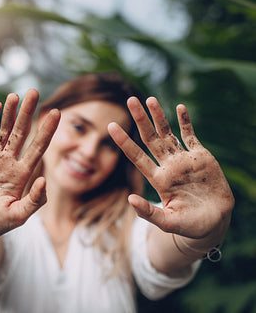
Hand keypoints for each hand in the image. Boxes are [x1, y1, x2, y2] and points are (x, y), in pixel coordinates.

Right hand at [0, 89, 59, 242]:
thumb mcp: (16, 216)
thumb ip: (33, 200)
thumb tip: (45, 179)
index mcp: (21, 175)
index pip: (38, 148)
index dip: (46, 131)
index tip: (57, 113)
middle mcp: (8, 162)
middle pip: (21, 132)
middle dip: (27, 113)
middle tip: (34, 91)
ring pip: (3, 130)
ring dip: (10, 113)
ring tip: (16, 95)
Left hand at [108, 97, 233, 243]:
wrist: (214, 223)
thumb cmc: (189, 226)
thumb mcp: (168, 223)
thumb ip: (149, 213)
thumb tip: (129, 199)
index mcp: (158, 180)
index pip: (137, 156)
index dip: (124, 142)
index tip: (111, 126)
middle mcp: (168, 166)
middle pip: (150, 138)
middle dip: (141, 120)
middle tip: (130, 100)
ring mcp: (184, 160)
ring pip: (168, 134)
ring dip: (160, 116)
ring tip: (150, 99)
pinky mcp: (201, 157)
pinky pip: (191, 136)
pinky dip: (186, 122)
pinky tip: (179, 108)